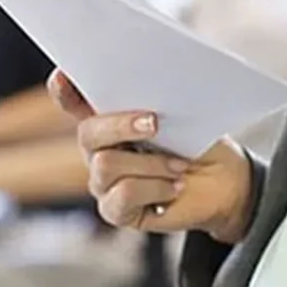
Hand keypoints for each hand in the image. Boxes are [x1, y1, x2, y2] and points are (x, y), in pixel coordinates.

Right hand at [48, 70, 252, 241]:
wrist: (224, 184)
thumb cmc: (199, 146)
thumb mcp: (181, 117)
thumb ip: (154, 103)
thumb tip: (147, 92)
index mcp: (108, 119)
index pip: (74, 101)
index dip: (65, 90)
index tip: (63, 75)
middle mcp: (98, 150)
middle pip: (88, 133)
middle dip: (120, 125)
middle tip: (155, 123)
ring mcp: (104, 181)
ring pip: (106, 165)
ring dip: (151, 163)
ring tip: (180, 166)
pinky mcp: (116, 210)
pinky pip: (124, 195)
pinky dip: (156, 188)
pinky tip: (175, 187)